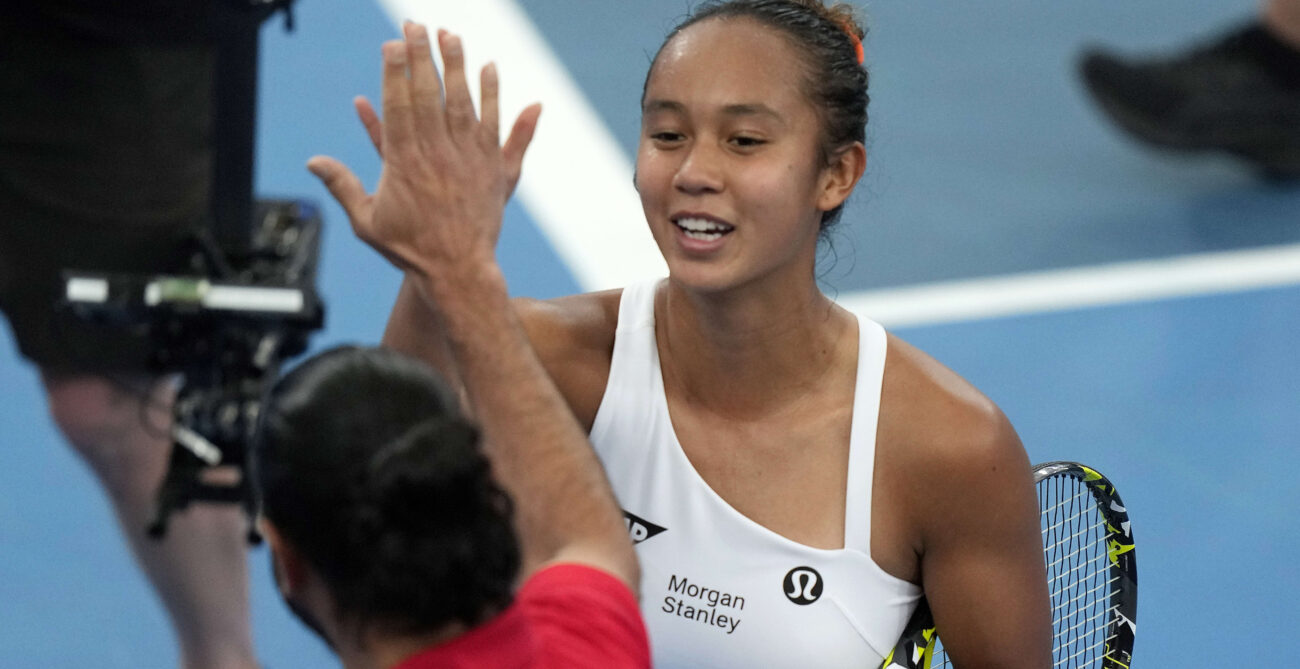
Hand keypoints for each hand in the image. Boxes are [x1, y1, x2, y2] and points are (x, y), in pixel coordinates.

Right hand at [308, 23, 541, 276]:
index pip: (398, 103)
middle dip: (422, 55)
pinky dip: (493, 95)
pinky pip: (494, 123)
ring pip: (463, 101)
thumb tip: (313, 161)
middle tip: (417, 24)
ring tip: (451, 35)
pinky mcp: (492, 166)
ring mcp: (467, 157)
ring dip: (457, 65)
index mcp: (403, 161)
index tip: (393, 43)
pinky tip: (489, 69)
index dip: (396, 70)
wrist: (458, 270)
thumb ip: (342, 185)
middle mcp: (436, 152)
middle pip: (428, 93)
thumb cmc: (411, 249)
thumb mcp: (367, 220)